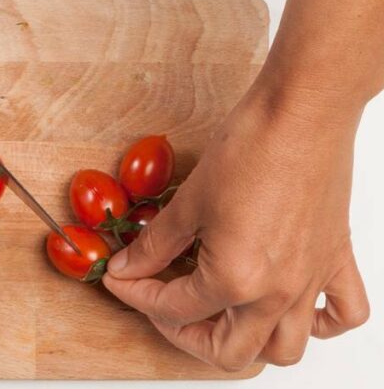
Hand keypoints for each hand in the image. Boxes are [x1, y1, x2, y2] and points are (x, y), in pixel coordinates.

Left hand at [103, 89, 369, 370]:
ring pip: (284, 349)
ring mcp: (310, 280)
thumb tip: (128, 265)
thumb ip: (155, 244)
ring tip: (216, 314)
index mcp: (236, 279)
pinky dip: (317, 323)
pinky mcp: (336, 260)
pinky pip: (343, 314)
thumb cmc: (251, 146)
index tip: (120, 279)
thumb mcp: (189, 201)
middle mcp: (277, 292)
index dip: (135, 295)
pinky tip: (287, 306)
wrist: (302, 111)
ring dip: (246, 343)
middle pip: (228, 351)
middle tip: (160, 305)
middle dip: (183, 335)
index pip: (173, 308)